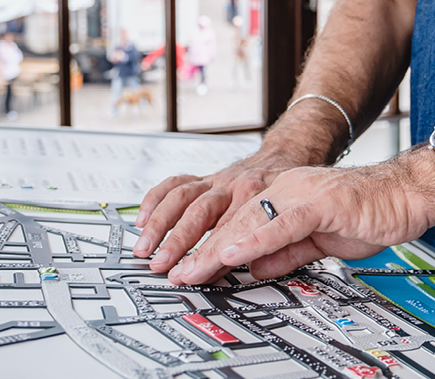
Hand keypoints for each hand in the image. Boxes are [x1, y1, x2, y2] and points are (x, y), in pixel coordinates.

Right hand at [132, 153, 299, 272]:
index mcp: (260, 196)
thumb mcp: (294, 222)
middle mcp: (235, 186)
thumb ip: (278, 246)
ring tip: (145, 249)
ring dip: (160, 224)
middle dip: (179, 242)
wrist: (289, 159)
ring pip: (183, 198)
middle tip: (164, 266)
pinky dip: (156, 200)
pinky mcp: (205, 178)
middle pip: (202, 213)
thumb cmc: (289, 196)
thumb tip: (258, 271)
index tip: (192, 274)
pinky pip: (174, 184)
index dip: (208, 255)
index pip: (229, 230)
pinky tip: (141, 219)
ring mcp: (218, 181)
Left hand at [165, 153, 434, 285]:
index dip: (208, 248)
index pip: (238, 224)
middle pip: (234, 221)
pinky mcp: (320, 201)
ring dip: (219, 247)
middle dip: (200, 249)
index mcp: (285, 197)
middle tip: (174, 272)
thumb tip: (255, 266)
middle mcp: (286, 189)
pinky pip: (282, 222)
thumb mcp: (317, 240)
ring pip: (250, 220)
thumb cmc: (370, 212)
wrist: (406, 196)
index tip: (186, 268)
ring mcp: (302, 192)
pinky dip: (256, 239)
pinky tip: (236, 252)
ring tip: (193, 268)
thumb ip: (284, 251)